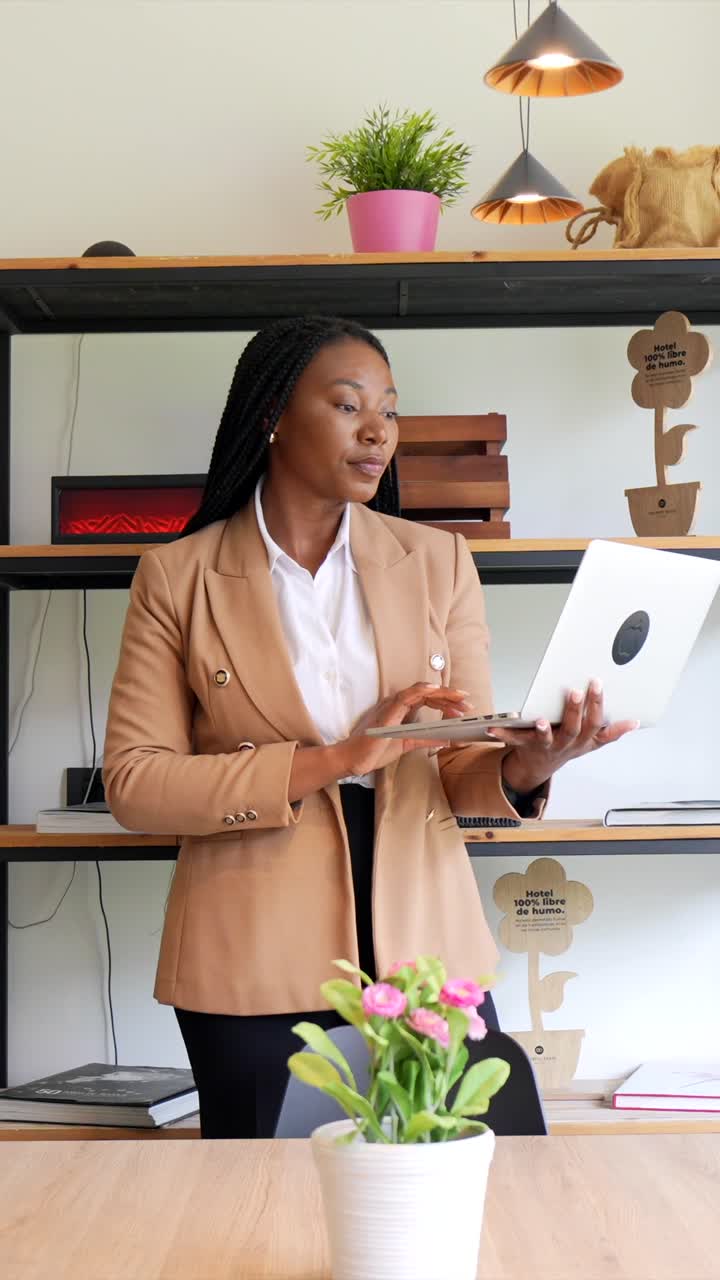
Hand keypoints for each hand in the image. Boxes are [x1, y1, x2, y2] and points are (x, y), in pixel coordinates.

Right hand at [337, 683, 473, 776]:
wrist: (355, 758)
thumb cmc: (375, 750)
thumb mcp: (408, 744)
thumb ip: (426, 738)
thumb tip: (447, 739)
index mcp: (402, 709)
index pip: (428, 700)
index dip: (447, 701)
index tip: (463, 706)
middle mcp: (398, 703)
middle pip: (428, 694)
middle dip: (450, 696)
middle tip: (468, 702)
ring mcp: (392, 705)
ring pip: (421, 692)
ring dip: (442, 694)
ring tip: (459, 698)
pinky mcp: (388, 711)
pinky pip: (407, 696)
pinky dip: (421, 691)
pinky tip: (435, 690)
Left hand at [487, 679, 638, 794]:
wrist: (539, 767)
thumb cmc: (567, 746)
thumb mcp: (593, 742)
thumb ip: (612, 732)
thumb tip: (636, 722)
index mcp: (584, 740)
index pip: (595, 723)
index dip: (597, 705)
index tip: (596, 684)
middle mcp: (566, 744)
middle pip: (573, 728)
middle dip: (574, 710)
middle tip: (573, 691)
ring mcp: (546, 746)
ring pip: (547, 739)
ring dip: (543, 730)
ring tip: (539, 720)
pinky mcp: (526, 746)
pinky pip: (514, 740)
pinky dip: (503, 733)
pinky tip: (493, 727)